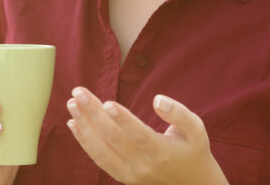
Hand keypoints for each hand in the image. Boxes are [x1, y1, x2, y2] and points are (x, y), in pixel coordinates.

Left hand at [65, 87, 229, 184]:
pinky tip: (74, 124)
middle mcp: (144, 166)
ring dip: (84, 126)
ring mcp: (131, 174)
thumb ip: (179, 114)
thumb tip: (158, 100)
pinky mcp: (122, 177)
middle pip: (114, 139)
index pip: (138, 136)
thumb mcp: (196, 130)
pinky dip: (84, 142)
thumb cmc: (192, 151)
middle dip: (93, 114)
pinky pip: (99, 160)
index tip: (107, 102)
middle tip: (78, 92)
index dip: (123, 119)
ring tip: (72, 105)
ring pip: (102, 150)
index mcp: (162, 152)